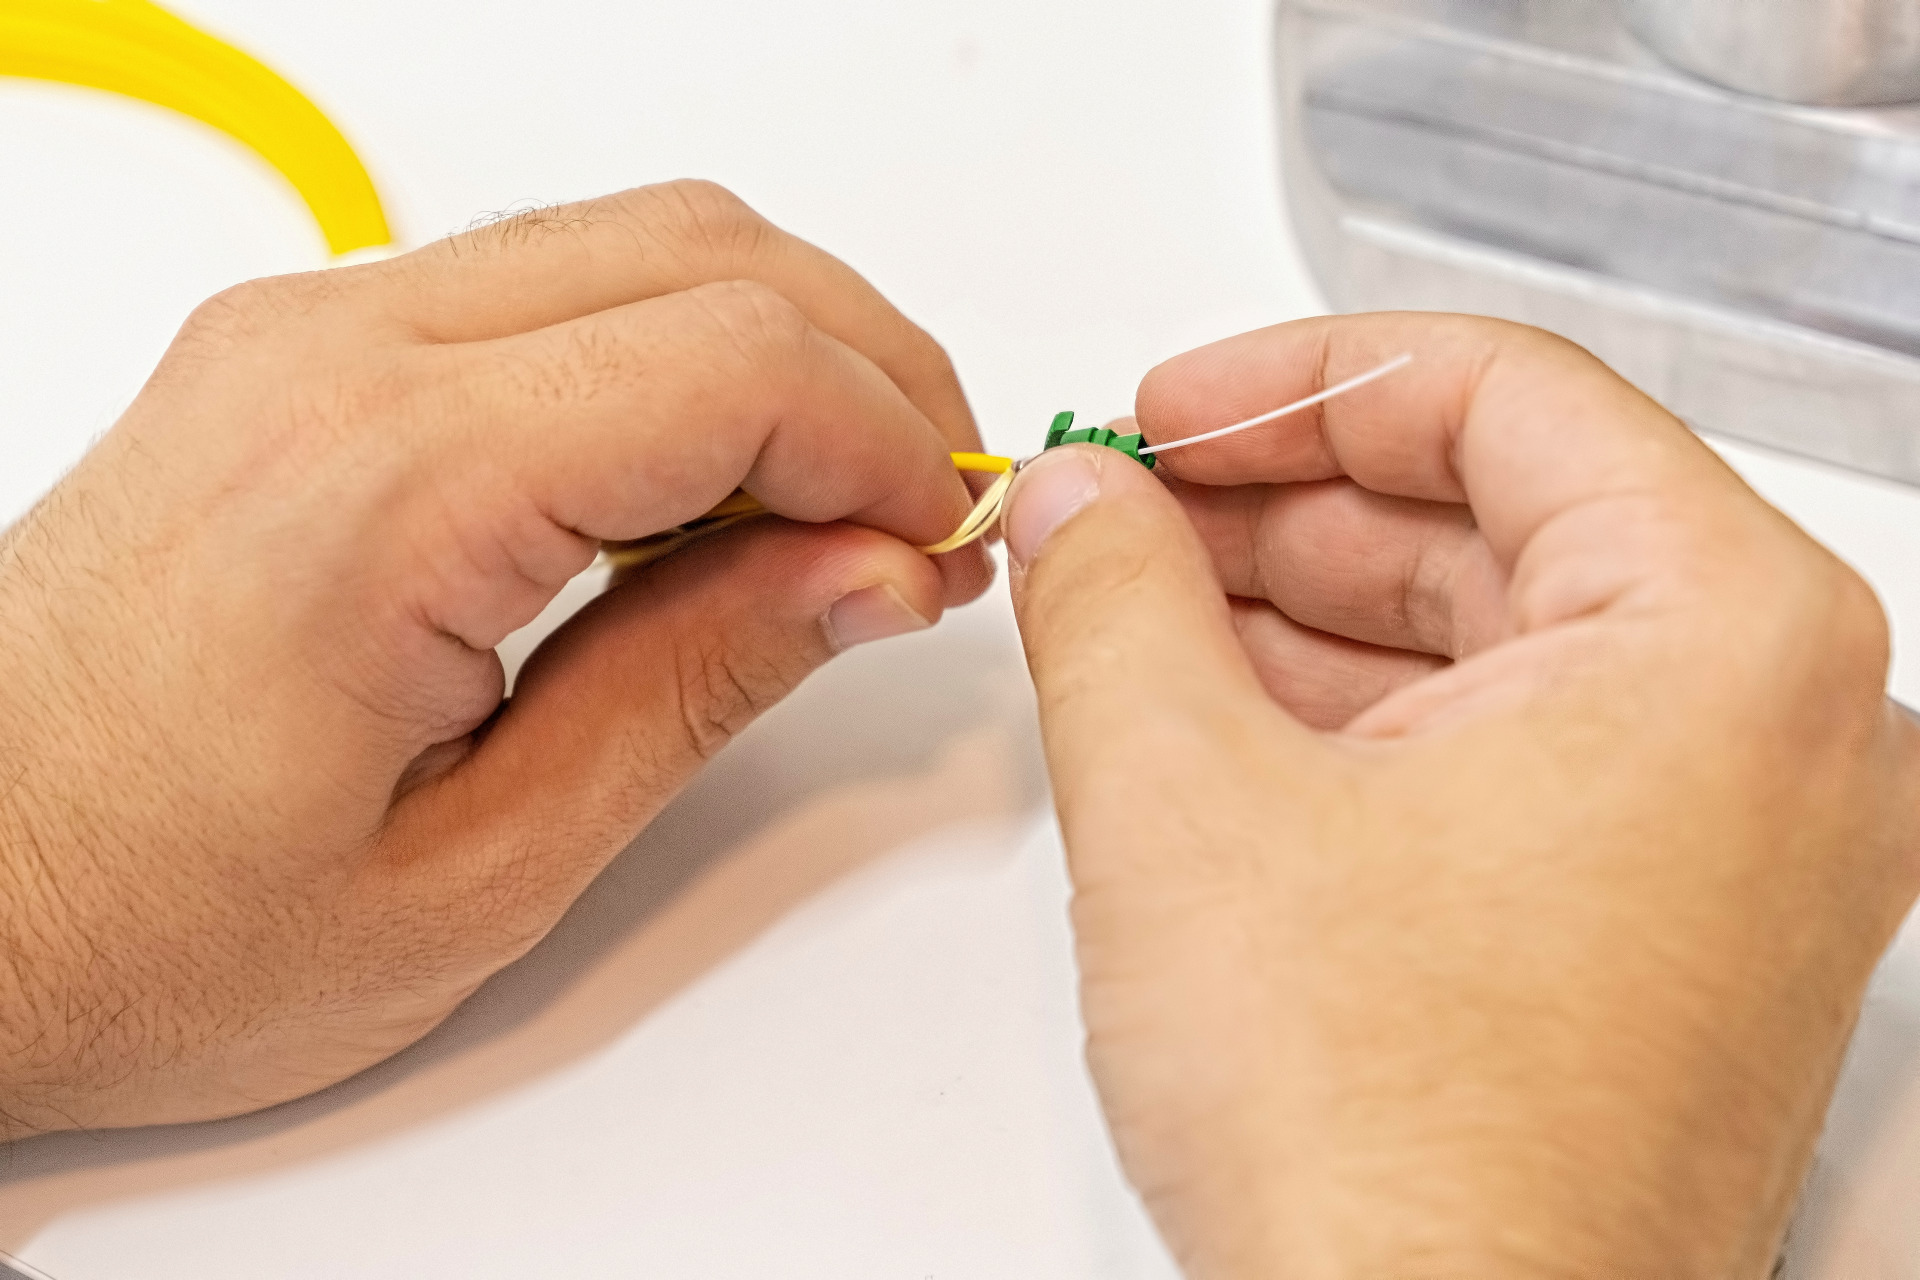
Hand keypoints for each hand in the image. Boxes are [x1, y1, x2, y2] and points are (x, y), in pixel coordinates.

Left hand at [0, 180, 990, 1135]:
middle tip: (919, 513)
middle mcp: (334, 358)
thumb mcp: (481, 863)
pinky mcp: (295, 358)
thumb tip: (867, 570)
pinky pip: (542, 286)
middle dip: (865, 367)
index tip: (942, 545)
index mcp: (387, 484)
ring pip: (633, 239)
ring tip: (828, 509)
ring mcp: (303, 337)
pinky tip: (700, 488)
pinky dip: (669, 355)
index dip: (889, 443)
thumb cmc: (145, 919)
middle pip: (706, 250)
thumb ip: (699, 682)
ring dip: (775, 349)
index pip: (738, 359)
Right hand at [1004, 314, 1919, 1277]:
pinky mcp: (1665, 937)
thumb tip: (1083, 502)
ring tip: (1142, 603)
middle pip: (1504, 517)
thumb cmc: (1392, 1157)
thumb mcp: (1184, 803)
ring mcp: (1735, 849)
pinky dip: (1364, 721)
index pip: (1505, 397)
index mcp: (1727, 643)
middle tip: (1132, 505)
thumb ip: (1112, 597)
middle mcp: (1783, 736)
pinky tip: (1224, 714)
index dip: (1301, 379)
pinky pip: (1512, 758)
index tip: (1174, 407)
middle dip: (1286, 502)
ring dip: (1307, 612)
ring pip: (1500, 642)